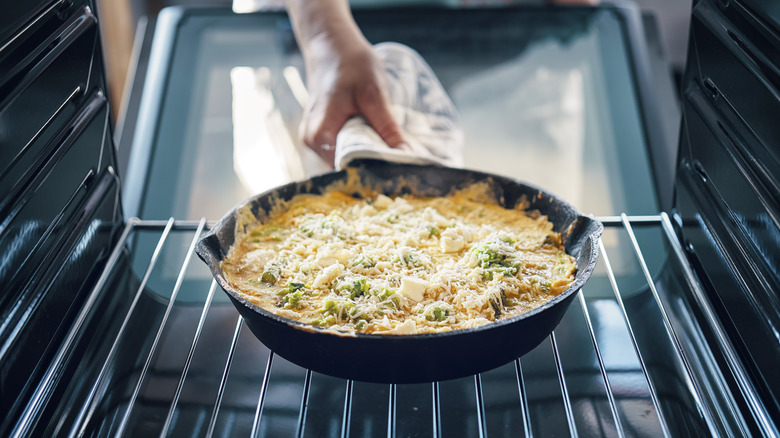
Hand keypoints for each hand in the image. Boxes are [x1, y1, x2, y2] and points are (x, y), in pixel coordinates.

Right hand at [285, 0, 404, 164]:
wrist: (331, 43)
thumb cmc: (350, 63)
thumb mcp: (374, 95)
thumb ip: (388, 129)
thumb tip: (408, 156)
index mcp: (320, 136)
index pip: (350, 169)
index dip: (377, 171)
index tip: (401, 171)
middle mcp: (312, 142)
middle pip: (348, 166)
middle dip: (375, 165)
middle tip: (404, 163)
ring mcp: (314, 138)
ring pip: (347, 158)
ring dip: (370, 155)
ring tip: (393, 150)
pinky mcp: (322, 132)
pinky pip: (344, 147)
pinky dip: (362, 145)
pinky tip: (378, 139)